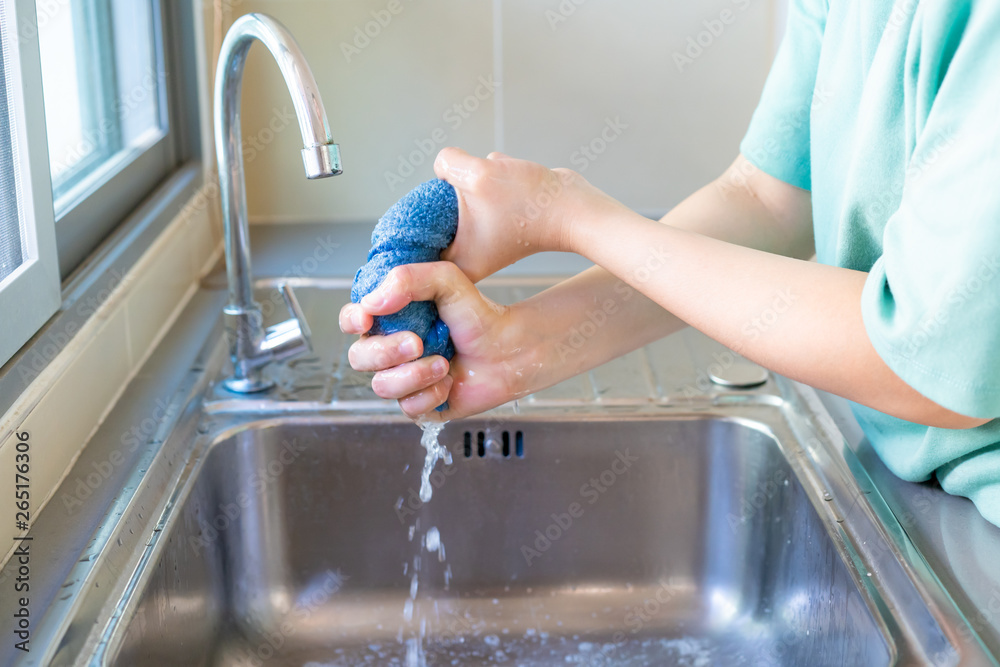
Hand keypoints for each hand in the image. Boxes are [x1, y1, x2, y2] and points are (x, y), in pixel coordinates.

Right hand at [339, 261, 541, 419]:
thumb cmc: (478, 315)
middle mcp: (391, 350)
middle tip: (418, 343)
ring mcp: (403, 378)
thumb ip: (408, 279)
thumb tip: (372, 302)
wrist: (508, 350)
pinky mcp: (420, 404)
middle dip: (386, 352)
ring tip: (444, 363)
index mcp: (390, 319)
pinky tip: (450, 382)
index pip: (352, 319)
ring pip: (381, 386)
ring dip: (414, 375)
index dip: (351, 320)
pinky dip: (431, 395)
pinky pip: (407, 407)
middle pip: (360, 357)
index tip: (366, 317)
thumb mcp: (446, 280)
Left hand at [434, 147, 617, 281]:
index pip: (416, 248)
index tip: (416, 205)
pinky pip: (477, 192)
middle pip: (434, 219)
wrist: (574, 205)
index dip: (410, 226)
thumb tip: (443, 163)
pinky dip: (488, 179)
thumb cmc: (530, 202)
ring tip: (499, 190)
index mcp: (458, 263)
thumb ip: (448, 163)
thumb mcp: (476, 174)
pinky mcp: (496, 220)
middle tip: (461, 189)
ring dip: (472, 183)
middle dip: (446, 197)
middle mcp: (469, 256)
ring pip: (458, 199)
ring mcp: (483, 237)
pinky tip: (509, 181)